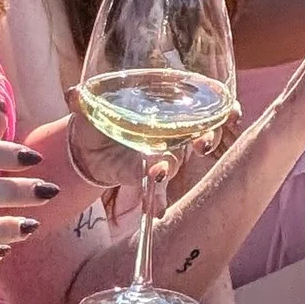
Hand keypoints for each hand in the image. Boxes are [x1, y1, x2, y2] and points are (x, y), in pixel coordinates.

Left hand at [62, 84, 237, 202]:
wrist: (84, 146)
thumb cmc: (97, 117)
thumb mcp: (90, 106)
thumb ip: (83, 100)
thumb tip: (72, 92)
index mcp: (165, 105)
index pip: (205, 102)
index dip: (224, 107)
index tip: (232, 112)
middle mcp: (170, 128)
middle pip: (203, 132)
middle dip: (209, 137)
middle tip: (203, 144)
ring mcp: (161, 152)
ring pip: (179, 159)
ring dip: (173, 165)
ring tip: (160, 171)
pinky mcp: (146, 174)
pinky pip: (157, 188)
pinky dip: (156, 199)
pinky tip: (155, 211)